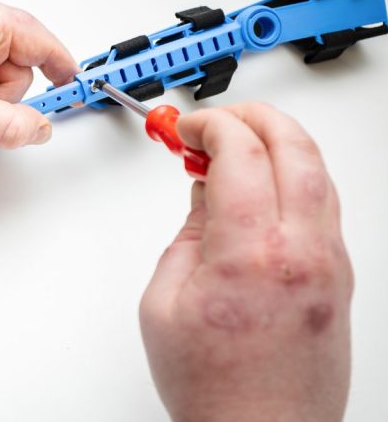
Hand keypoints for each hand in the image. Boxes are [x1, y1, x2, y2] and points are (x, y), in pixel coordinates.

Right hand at [140, 103, 352, 421]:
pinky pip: (324, 203)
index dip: (208, 125)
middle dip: (252, 117)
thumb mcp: (164, 302)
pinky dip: (295, 176)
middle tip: (216, 120)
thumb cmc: (213, 386)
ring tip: (237, 148)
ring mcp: (329, 264)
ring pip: (318, 170)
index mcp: (249, 254)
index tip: (185, 129)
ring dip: (278, 142)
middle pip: (293, 145)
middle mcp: (301, 252)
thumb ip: (187, 235)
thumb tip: (204, 191)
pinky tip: (263, 185)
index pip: (241, 151)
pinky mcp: (339, 278)